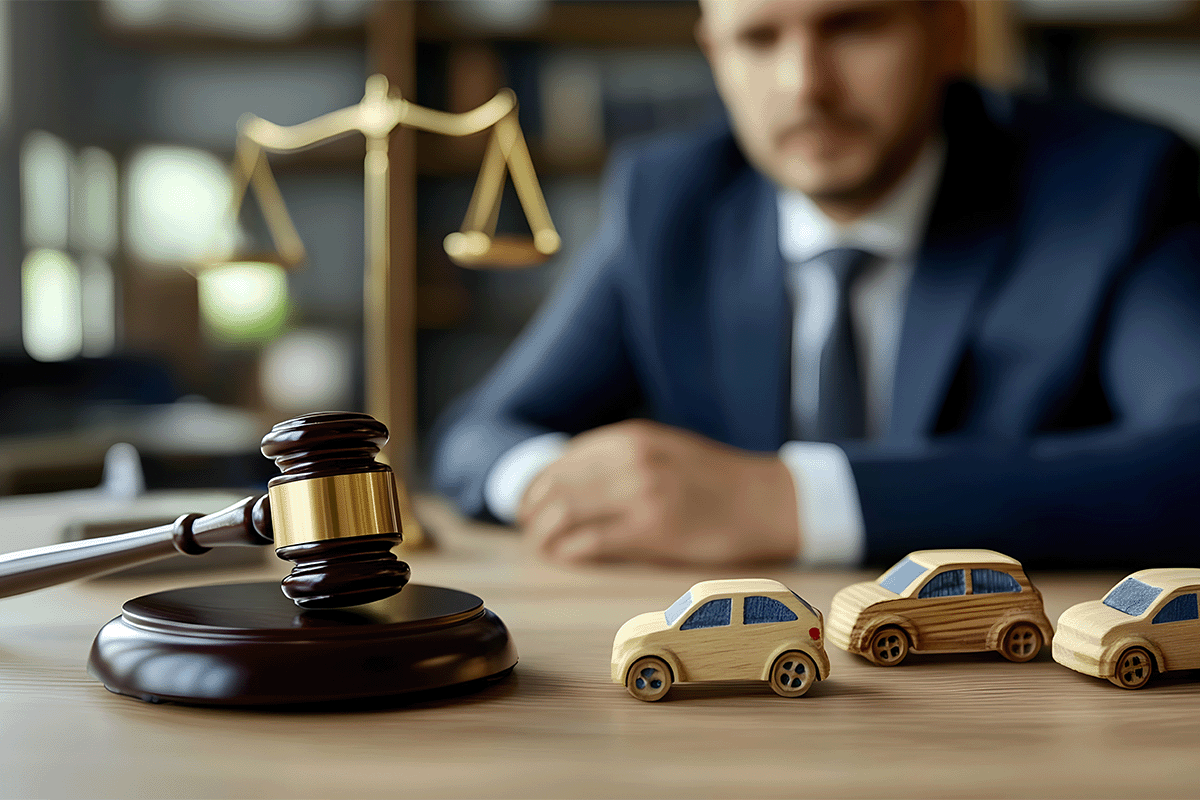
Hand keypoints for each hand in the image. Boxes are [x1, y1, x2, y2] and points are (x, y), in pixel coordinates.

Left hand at [516, 420, 800, 565]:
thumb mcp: (664, 448)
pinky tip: (567, 556)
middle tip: (530, 530)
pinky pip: (592, 541)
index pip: (562, 459)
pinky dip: (570, 550)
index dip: (536, 485)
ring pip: (567, 513)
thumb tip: (566, 480)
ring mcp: (642, 493)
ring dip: (545, 534)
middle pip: (557, 487)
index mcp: (632, 437)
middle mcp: (632, 459)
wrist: (767, 500)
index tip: (529, 504)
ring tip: (543, 546)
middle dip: (533, 512)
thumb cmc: (714, 479)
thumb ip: (619, 457)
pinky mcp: (653, 530)